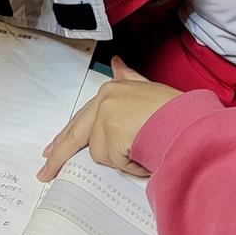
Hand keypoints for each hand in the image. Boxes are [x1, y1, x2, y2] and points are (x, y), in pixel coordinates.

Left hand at [37, 57, 181, 181]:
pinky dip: (132, 166)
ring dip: (122, 160)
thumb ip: (129, 77)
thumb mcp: (149, 87)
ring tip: (145, 152)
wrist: (190, 120)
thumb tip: (115, 62)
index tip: (52, 148)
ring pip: (101, 153)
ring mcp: (107, 116)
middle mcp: (106, 99)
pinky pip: (115, 162)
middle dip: (59, 155)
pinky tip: (146, 157)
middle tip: (44, 172)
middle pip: (76, 133)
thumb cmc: (176, 109)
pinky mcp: (112, 135)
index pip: (83, 116)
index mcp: (112, 89)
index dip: (67, 134)